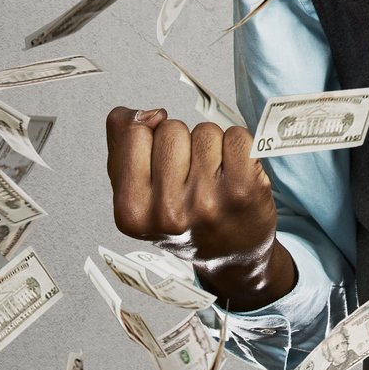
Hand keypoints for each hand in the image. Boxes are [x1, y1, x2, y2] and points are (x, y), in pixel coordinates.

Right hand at [104, 106, 295, 310]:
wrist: (231, 256)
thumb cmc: (181, 219)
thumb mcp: (134, 193)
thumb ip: (123, 145)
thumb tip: (149, 113)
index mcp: (132, 212)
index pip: (134, 133)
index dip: (149, 137)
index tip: (158, 162)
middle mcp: (168, 211)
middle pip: (171, 128)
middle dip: (181, 143)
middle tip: (188, 177)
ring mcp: (209, 200)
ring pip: (205, 130)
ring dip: (210, 146)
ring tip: (211, 179)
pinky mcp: (245, 189)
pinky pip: (237, 134)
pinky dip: (237, 147)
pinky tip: (233, 174)